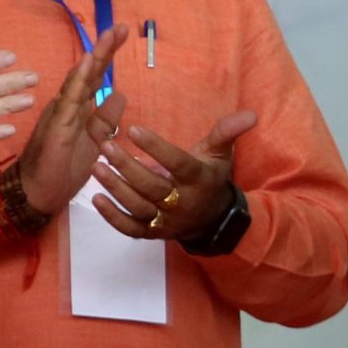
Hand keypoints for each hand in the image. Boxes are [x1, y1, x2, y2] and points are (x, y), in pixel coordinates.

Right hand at [17, 25, 131, 214]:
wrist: (39, 194)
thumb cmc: (63, 168)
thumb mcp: (94, 142)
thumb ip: (106, 119)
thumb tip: (120, 93)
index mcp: (77, 108)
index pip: (95, 76)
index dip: (108, 55)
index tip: (123, 32)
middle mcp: (67, 105)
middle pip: (88, 72)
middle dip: (105, 49)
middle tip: (121, 27)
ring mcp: (60, 114)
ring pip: (78, 80)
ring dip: (94, 57)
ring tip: (109, 36)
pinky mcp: (56, 126)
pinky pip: (68, 100)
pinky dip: (78, 80)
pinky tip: (87, 62)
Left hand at [91, 110, 256, 241]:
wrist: (211, 219)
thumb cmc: (210, 178)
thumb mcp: (220, 154)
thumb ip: (228, 132)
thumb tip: (251, 114)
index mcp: (197, 179)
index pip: (176, 163)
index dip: (156, 148)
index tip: (133, 129)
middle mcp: (181, 201)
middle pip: (152, 186)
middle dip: (127, 167)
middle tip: (105, 146)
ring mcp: (166, 220)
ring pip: (139, 207)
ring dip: (116, 188)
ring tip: (96, 167)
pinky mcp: (153, 232)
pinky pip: (131, 228)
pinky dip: (112, 217)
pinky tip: (96, 199)